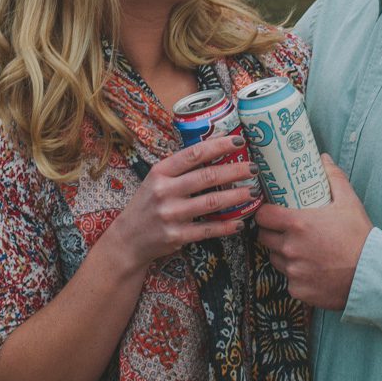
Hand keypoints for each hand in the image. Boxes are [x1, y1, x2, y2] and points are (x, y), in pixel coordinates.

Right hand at [101, 134, 258, 270]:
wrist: (128, 239)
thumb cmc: (147, 205)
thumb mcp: (155, 180)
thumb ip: (179, 169)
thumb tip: (214, 152)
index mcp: (160, 172)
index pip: (193, 154)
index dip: (218, 146)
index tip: (238, 141)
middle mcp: (164, 191)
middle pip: (207, 177)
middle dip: (234, 170)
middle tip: (254, 168)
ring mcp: (171, 214)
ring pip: (211, 203)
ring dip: (235, 196)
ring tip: (252, 192)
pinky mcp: (177, 236)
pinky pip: (208, 230)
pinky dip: (226, 226)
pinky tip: (239, 222)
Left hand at [254, 155, 371, 309]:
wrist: (373, 275)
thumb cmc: (360, 238)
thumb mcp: (349, 203)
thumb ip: (334, 178)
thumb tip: (323, 159)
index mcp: (297, 224)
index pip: (262, 215)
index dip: (265, 213)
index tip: (271, 212)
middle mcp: (290, 248)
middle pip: (264, 238)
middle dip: (271, 233)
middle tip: (285, 230)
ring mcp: (293, 271)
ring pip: (275, 259)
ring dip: (282, 254)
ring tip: (300, 250)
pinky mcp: (298, 290)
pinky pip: (289, 280)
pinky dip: (296, 276)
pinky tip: (311, 270)